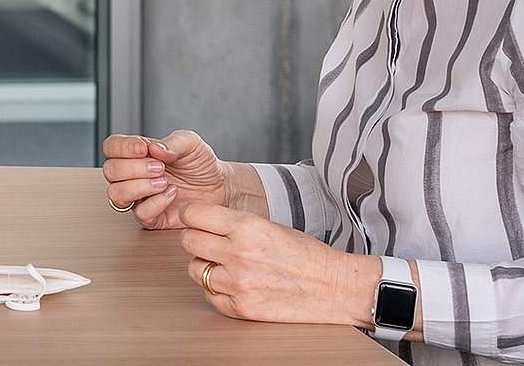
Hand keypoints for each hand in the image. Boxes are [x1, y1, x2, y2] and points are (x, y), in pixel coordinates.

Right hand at [102, 130, 261, 228]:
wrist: (220, 187)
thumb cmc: (201, 164)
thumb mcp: (191, 143)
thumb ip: (172, 142)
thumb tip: (153, 149)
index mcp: (136, 154)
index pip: (111, 147)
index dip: (121, 148)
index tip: (143, 148)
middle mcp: (133, 176)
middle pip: (110, 171)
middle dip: (133, 168)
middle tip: (159, 168)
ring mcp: (139, 197)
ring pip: (116, 194)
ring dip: (139, 187)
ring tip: (164, 182)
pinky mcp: (151, 217)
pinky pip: (140, 214)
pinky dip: (155, 203)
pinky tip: (171, 194)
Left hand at [179, 202, 380, 326]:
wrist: (335, 288)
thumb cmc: (307, 256)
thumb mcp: (269, 226)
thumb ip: (234, 224)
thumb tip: (201, 221)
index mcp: (247, 227)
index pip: (193, 214)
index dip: (190, 215)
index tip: (193, 218)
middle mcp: (238, 254)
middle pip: (188, 242)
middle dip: (196, 240)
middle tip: (209, 243)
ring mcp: (238, 283)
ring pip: (195, 271)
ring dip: (206, 268)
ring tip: (227, 266)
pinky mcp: (241, 308)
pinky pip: (210, 296)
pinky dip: (218, 292)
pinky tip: (235, 285)